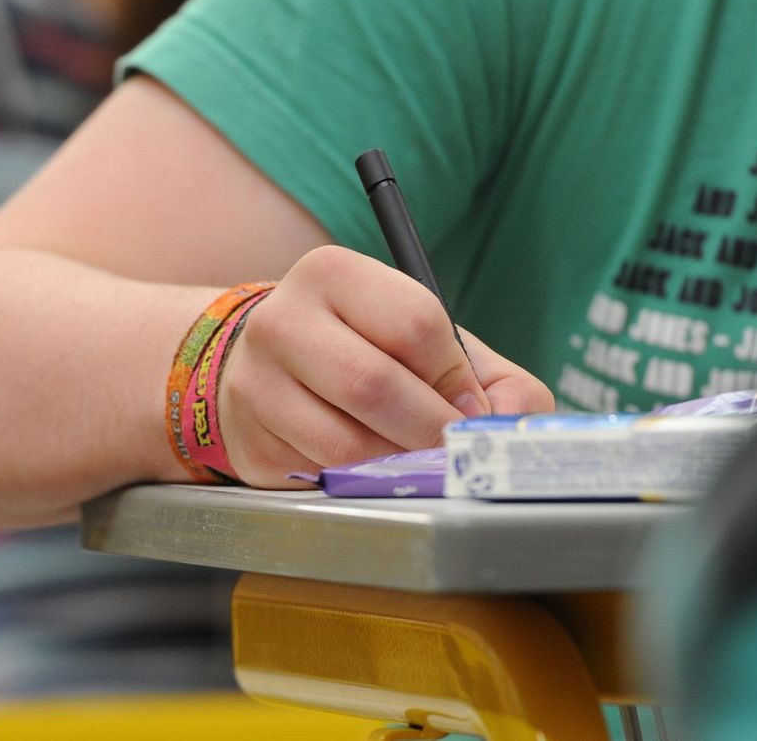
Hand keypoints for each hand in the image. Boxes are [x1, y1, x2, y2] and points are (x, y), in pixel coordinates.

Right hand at [217, 245, 553, 487]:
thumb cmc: (365, 351)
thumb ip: (491, 380)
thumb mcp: (427, 342)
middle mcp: (282, 320)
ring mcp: (255, 384)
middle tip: (453, 450)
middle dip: (430, 431)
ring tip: (410, 459)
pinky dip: (359, 483)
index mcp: (332, 274)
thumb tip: (508, 430)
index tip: (467, 406)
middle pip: (372, 385)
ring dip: (396, 465)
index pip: (415, 323)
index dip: (455, 377)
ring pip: (345, 445)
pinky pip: (320, 477)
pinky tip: (364, 467)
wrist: (268, 368)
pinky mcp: (249, 442)